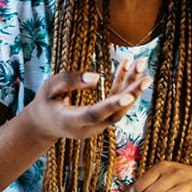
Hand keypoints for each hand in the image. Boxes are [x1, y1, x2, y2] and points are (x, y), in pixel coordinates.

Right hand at [22, 57, 150, 141]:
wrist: (44, 124)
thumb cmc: (45, 103)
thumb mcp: (49, 88)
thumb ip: (69, 81)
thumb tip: (97, 77)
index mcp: (70, 122)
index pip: (94, 114)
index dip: (112, 105)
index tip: (129, 95)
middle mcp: (88, 128)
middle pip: (114, 113)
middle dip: (131, 94)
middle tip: (146, 78)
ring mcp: (97, 126)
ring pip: (119, 108)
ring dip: (131, 87)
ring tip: (141, 64)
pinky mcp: (102, 119)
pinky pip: (115, 102)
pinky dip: (122, 85)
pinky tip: (128, 65)